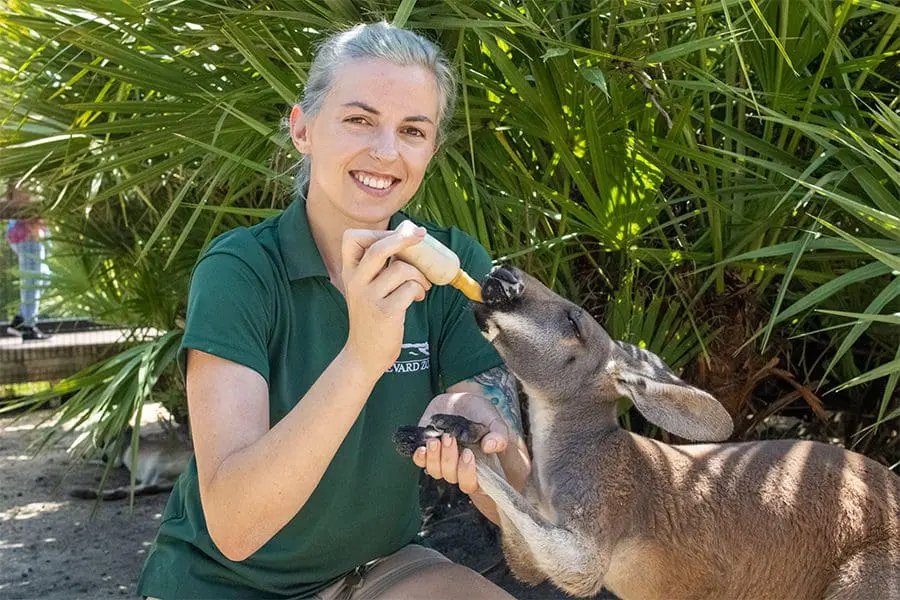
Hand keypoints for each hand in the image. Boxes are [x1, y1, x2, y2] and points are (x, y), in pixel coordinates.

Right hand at [341, 227, 432, 376]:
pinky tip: (417, 298)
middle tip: (420, 235)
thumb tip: (408, 237)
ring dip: (419, 274)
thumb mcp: (366, 288)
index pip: (352, 238)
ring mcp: (369, 297)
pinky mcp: (386, 312)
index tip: (398, 233)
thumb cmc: (371, 316)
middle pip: (378, 248)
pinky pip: (410, 288)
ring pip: (401, 269)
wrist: (364, 354)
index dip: (378, 232)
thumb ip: (380, 266)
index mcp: (349, 272)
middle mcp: (356, 282)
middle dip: (403, 238)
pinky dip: (419, 290)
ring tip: (421, 285)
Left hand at [413, 392, 509, 494]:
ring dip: (434, 457)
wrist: (460, 400)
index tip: (468, 454)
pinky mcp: (428, 453)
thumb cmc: (480, 413)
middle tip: (450, 438)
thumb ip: (498, 434)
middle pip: (452, 477)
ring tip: (436, 439)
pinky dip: (420, 457)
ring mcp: (442, 461)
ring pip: (435, 471)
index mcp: (480, 466)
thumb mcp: (493, 420)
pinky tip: (423, 447)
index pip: (474, 485)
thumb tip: (490, 447)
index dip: (468, 475)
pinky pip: (421, 462)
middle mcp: (460, 468)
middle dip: (449, 459)